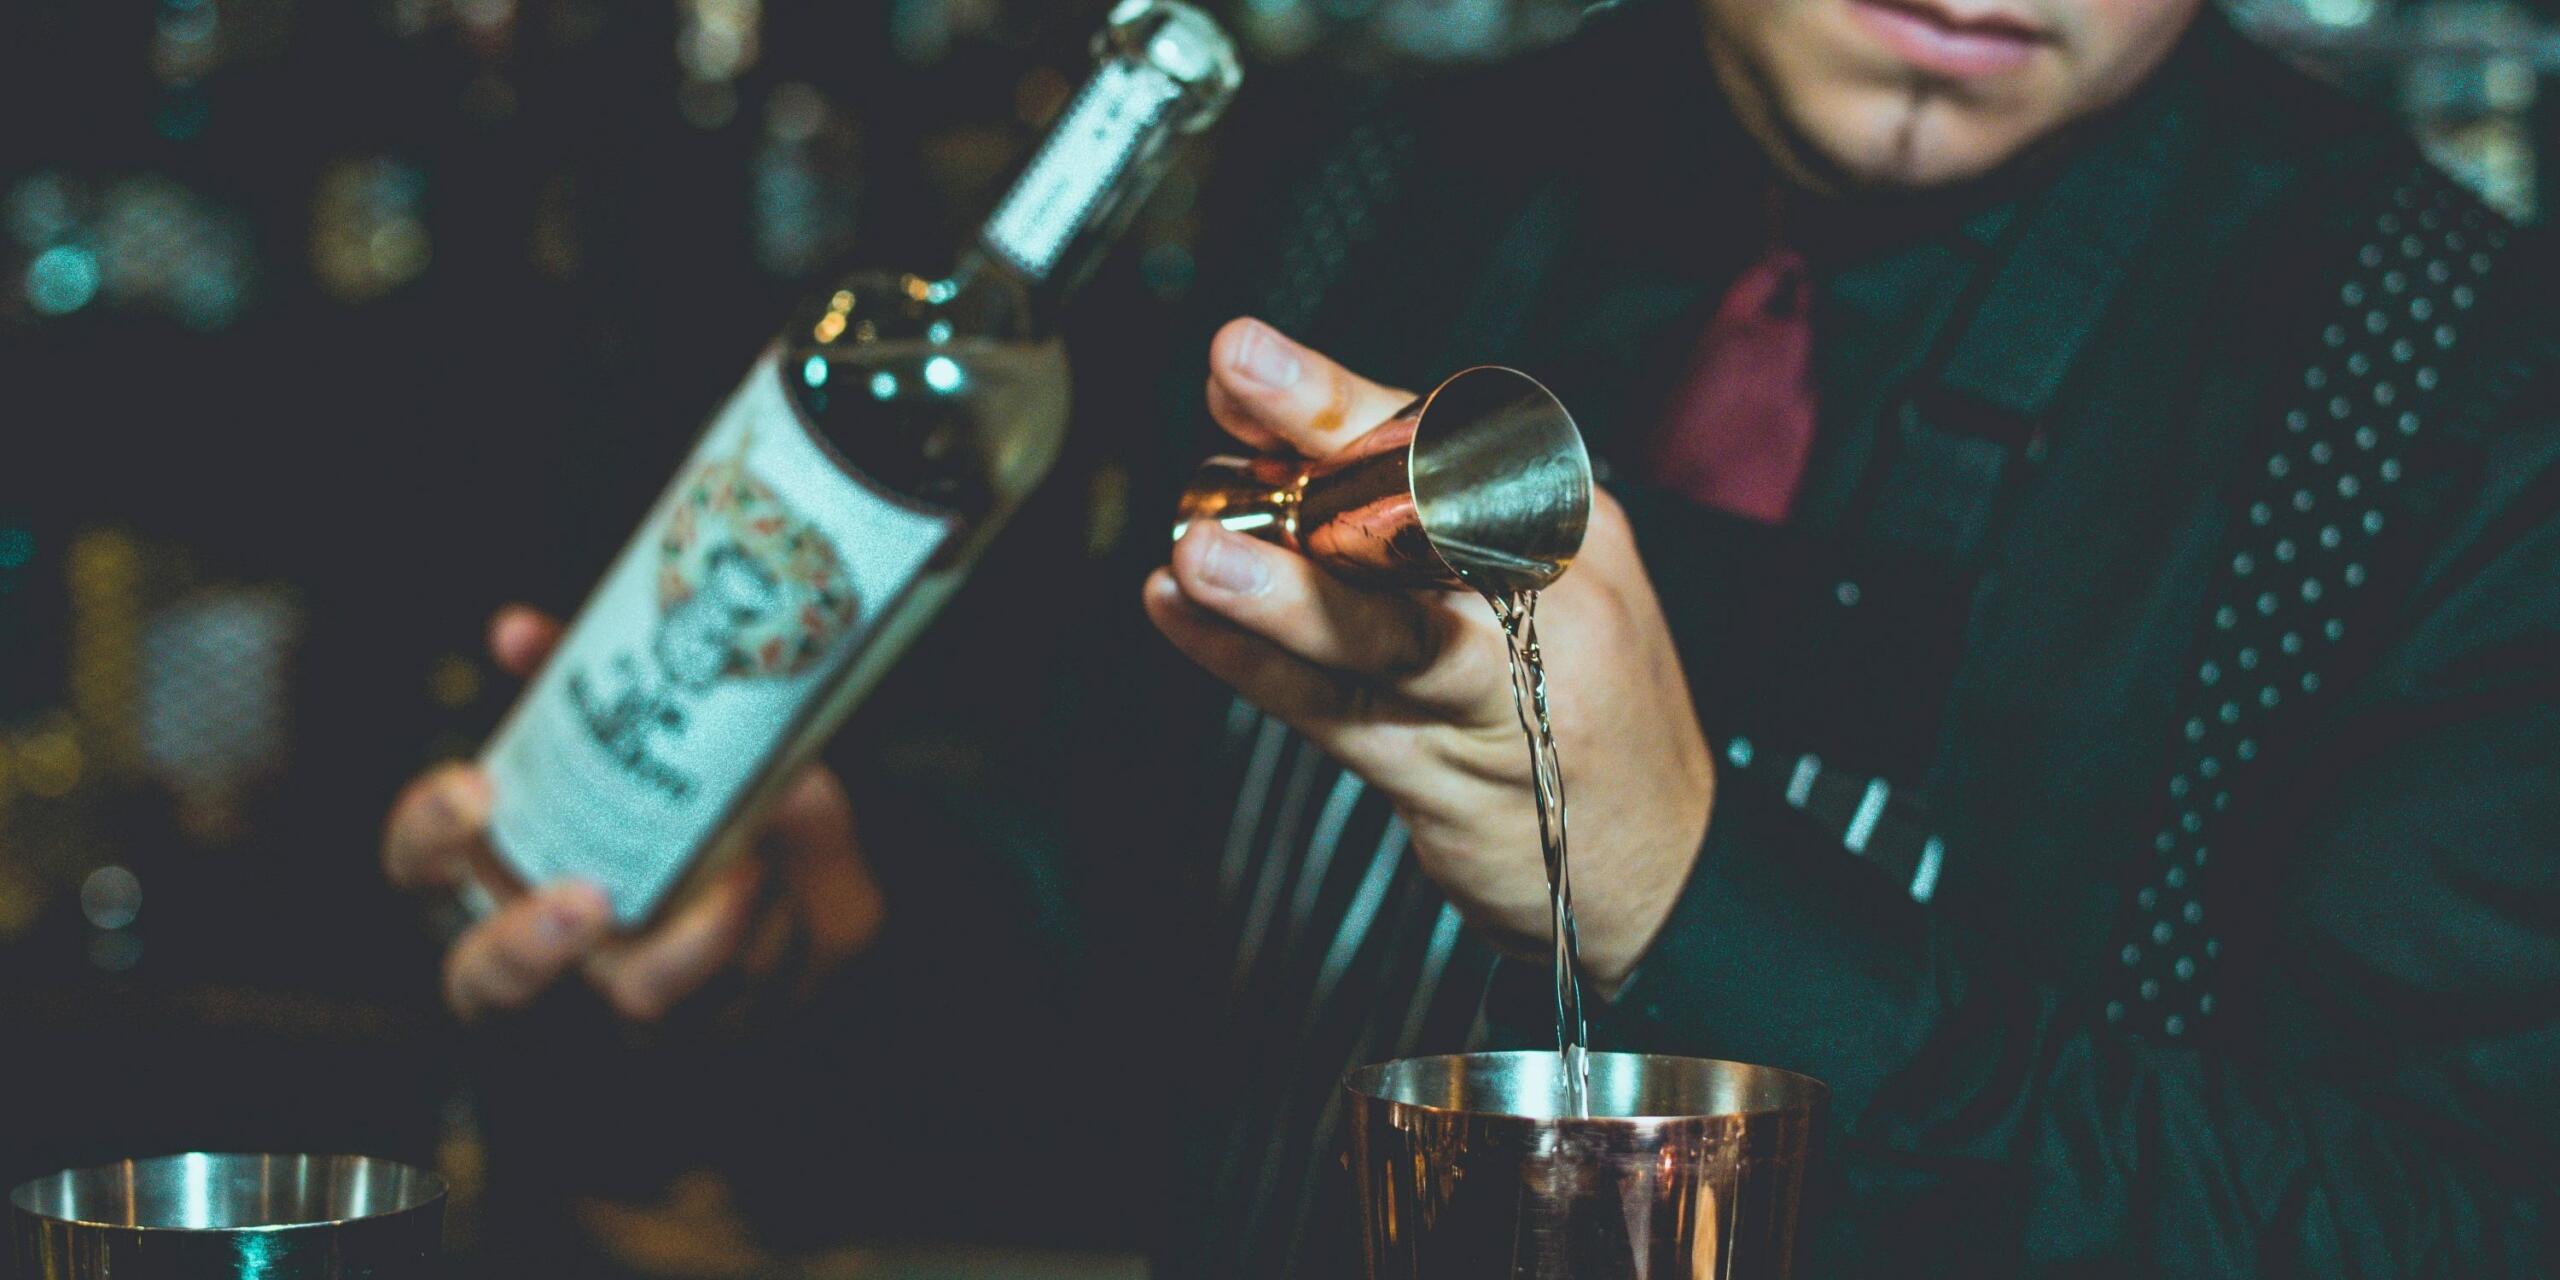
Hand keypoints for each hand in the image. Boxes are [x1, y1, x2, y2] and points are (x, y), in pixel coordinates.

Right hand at [382, 606, 885, 1021]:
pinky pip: (741, 1000)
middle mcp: (558, 957)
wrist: (809, 890)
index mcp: (515, 875)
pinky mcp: (722, 1022)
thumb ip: (597, 690)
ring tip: (740, 881)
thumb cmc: (699, 815)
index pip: (423, 866)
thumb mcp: (655, 735)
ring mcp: (634, 1003)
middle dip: (527, 946)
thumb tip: (516, 633)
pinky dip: (780, 937)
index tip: (477, 788)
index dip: (430, 833)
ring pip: (633, 1002)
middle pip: (487, 983)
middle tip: (587, 899)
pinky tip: (801, 886)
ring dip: (691, 946)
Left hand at [1144, 318, 1712, 985]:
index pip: (1444, 437)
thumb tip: (1264, 440)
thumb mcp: (1534, 582)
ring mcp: (1496, 691)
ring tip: (1197, 551)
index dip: (1335, 393)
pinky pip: (1335, 711)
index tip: (1245, 357)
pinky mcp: (1447, 776)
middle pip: (1423, 505)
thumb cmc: (1576, 706)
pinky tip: (1182, 619)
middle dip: (1321, 434)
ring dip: (1279, 587)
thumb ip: (1413, 517)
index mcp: (1561, 524)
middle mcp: (1540, 594)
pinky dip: (1251, 665)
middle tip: (1236, 372)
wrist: (1665, 865)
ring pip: (1380, 628)